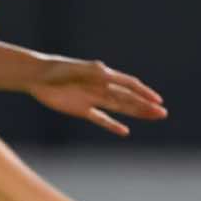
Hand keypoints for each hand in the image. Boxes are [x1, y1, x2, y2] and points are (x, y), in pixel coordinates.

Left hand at [28, 58, 166, 135]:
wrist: (38, 76)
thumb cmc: (58, 69)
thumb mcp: (76, 68)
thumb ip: (92, 71)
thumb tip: (106, 70)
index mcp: (104, 75)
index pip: (129, 84)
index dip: (144, 92)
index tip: (157, 100)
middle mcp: (102, 88)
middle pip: (128, 98)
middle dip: (145, 105)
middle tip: (162, 113)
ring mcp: (93, 100)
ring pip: (120, 109)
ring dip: (136, 113)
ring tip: (153, 117)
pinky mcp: (82, 110)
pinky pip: (101, 119)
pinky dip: (112, 125)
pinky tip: (125, 131)